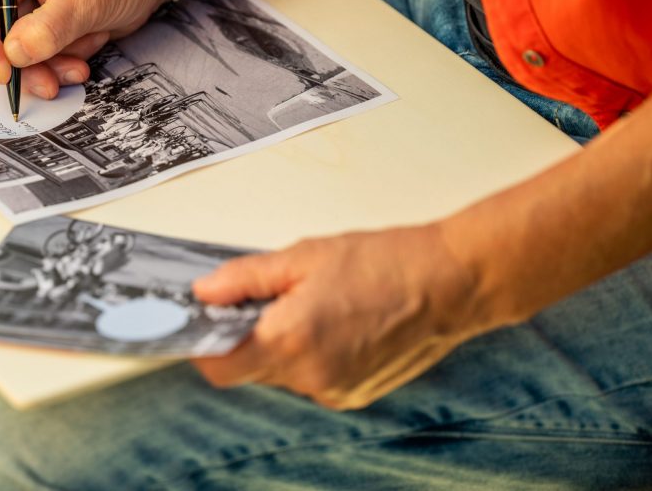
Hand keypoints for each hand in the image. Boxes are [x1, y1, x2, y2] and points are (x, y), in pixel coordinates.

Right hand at [0, 0, 176, 98]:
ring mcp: (29, 5)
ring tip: (75, 69)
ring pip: (17, 52)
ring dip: (44, 68)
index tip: (3, 70)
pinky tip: (81, 58)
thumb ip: (46, 30)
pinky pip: (40, 57)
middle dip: (20, 63)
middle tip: (43, 82)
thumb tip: (13, 54)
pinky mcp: (45, 25)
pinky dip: (59, 65)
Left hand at [192, 225, 487, 408]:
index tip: (201, 323)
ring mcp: (333, 390)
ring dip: (280, 345)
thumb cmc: (385, 262)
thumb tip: (203, 291)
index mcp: (291, 339)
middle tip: (263, 298)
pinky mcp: (352, 394)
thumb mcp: (303, 256)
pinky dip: (308, 355)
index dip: (202, 345)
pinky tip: (334, 322)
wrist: (450, 283)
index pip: (219, 366)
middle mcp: (310, 376)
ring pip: (280, 374)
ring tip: (310, 304)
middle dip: (245, 336)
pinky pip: (310, 378)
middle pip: (249, 369)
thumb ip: (245, 278)